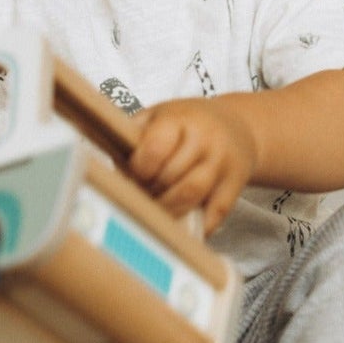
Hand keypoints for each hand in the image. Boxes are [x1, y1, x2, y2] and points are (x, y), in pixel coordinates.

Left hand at [127, 98, 256, 234]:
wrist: (238, 126)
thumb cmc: (187, 124)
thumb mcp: (159, 116)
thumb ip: (134, 137)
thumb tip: (105, 169)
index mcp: (180, 118)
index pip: (154, 149)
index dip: (138, 169)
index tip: (133, 174)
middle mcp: (205, 139)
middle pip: (170, 176)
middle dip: (149, 192)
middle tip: (140, 196)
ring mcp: (223, 163)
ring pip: (190, 196)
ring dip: (167, 210)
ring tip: (156, 209)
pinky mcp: (235, 186)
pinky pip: (213, 214)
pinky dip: (194, 226)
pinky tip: (180, 224)